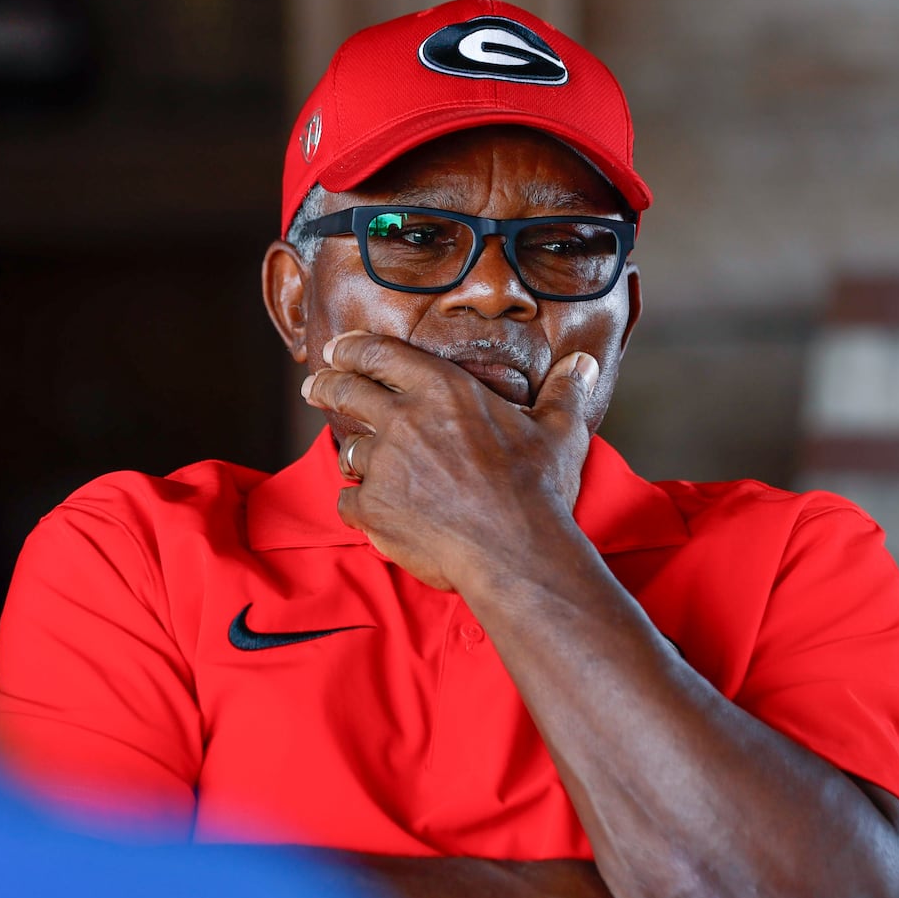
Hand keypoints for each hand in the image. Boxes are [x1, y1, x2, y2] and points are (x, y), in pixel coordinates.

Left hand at [301, 330, 599, 590]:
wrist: (517, 549)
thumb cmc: (539, 487)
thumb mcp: (560, 431)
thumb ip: (565, 392)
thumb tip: (584, 365)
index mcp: (441, 389)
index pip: (379, 354)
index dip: (353, 348)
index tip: (338, 349)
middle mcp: (402, 420)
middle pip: (345, 392)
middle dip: (325, 385)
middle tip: (314, 386)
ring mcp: (383, 466)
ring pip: (349, 451)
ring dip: (353, 455)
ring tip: (357, 461)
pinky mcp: (373, 510)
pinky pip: (348, 502)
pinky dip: (357, 505)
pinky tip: (369, 511)